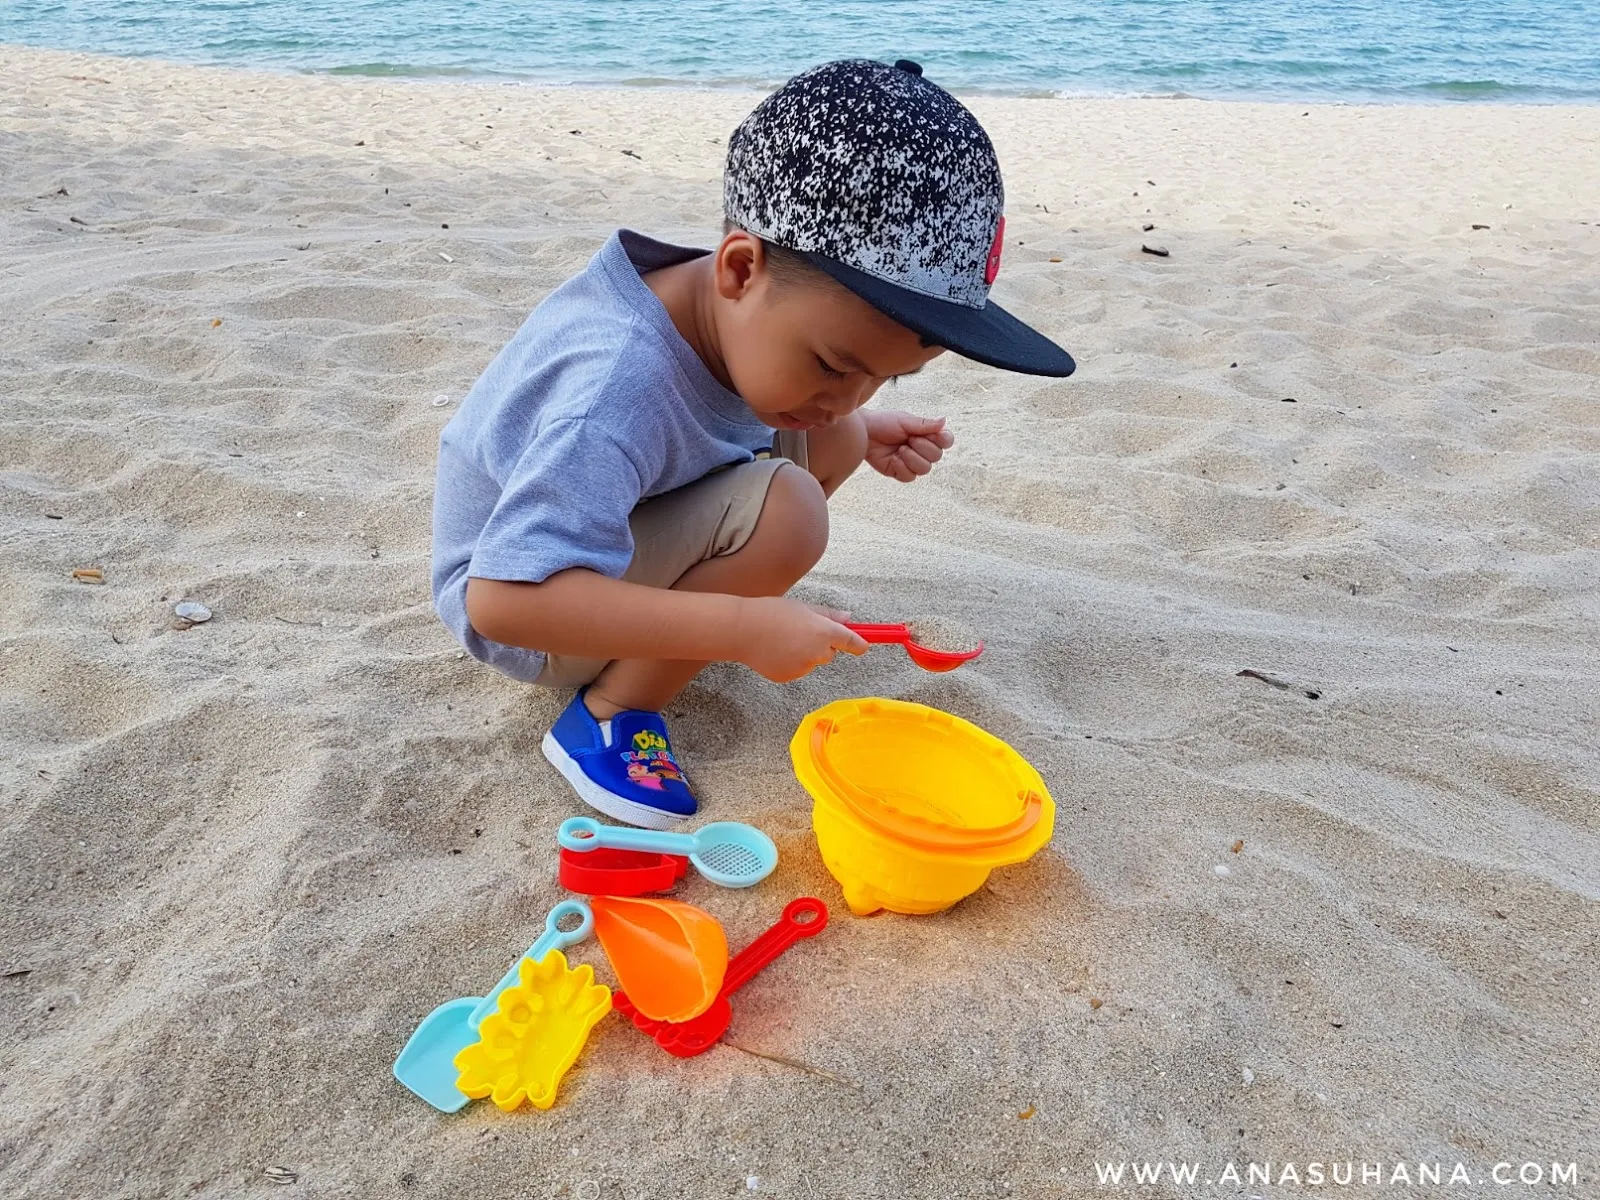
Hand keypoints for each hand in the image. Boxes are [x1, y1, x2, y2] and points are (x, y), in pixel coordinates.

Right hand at [733, 597, 867, 682]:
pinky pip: (797, 669)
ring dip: (804, 653)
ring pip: (812, 662)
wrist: (741, 630)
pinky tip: (774, 651)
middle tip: (801, 630)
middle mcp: (817, 653)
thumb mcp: (802, 607)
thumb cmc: (770, 612)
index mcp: (823, 632)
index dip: (860, 644)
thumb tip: (848, 619)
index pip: (851, 642)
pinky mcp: (788, 677)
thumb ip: (827, 615)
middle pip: (829, 653)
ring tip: (782, 639)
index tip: (864, 645)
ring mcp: (802, 668)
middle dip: (822, 644)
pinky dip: (790, 662)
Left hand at [863, 410, 953, 481]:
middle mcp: (922, 450)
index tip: (933, 434)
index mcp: (927, 435)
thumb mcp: (905, 420)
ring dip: (912, 458)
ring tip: (900, 449)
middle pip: (937, 456)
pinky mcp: (900, 472)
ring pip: (925, 469)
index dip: (943, 440)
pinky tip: (893, 458)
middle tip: (909, 439)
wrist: (864, 432)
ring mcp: (912, 462)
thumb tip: (944, 420)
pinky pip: (910, 477)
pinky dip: (902, 467)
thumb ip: (924, 424)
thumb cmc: (884, 423)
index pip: (946, 441)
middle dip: (923, 447)